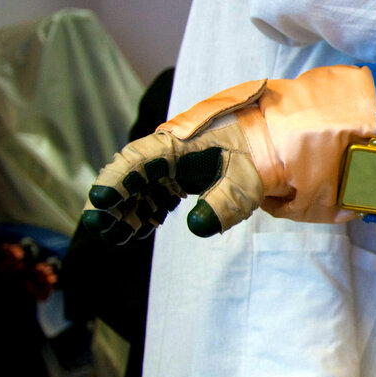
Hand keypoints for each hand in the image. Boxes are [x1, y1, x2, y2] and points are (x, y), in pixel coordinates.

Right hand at [78, 118, 263, 240]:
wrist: (275, 140)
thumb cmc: (257, 153)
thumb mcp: (245, 178)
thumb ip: (224, 202)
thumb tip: (198, 227)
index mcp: (179, 142)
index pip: (138, 159)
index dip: (116, 178)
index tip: (100, 199)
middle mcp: (171, 151)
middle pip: (132, 175)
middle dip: (114, 201)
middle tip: (100, 228)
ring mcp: (176, 163)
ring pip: (142, 186)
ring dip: (128, 209)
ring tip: (117, 236)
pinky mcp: (184, 175)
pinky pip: (158, 192)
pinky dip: (148, 209)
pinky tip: (141, 229)